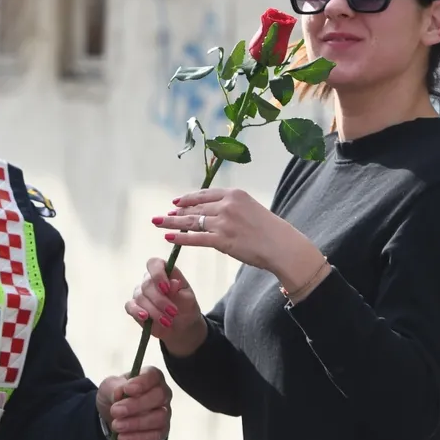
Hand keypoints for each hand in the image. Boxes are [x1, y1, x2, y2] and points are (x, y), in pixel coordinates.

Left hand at [97, 366, 171, 439]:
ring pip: (159, 417)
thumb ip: (113, 387)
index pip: (154, 375)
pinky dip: (137, 438)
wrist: (114, 417)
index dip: (142, 382)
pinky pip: (155, 436)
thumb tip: (119, 393)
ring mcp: (164, 413)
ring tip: (116, 425)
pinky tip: (122, 438)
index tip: (127, 389)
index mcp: (151, 377)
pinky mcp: (161, 432)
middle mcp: (162, 394)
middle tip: (115, 411)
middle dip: (136, 405)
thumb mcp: (108, 387)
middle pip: (159, 396)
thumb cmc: (115, 396)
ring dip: (136, 423)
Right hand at [123, 258, 207, 357]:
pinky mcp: (135, 307)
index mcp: (165, 273)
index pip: (154, 264)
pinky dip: (137, 312)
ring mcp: (141, 294)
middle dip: (160, 300)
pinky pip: (130, 306)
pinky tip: (145, 318)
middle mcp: (150, 281)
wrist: (182, 327)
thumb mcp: (187, 300)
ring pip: (140, 297)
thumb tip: (173, 282)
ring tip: (167, 322)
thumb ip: (178, 291)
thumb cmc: (186, 308)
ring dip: (154, 310)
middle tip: (173, 312)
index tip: (166, 288)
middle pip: (147, 284)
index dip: (158, 274)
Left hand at [154, 188, 327, 294]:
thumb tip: (213, 212)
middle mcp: (227, 205)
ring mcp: (223, 222)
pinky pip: (195, 238)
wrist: (281, 245)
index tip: (176, 202)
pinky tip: (169, 237)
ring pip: (191, 221)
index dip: (187, 198)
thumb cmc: (269, 229)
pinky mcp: (221, 240)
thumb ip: (233, 207)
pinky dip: (180, 237)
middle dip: (176, 212)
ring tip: (158, 223)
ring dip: (172, 222)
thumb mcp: (251, 208)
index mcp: (234, 194)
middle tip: (162, 215)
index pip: (204, 194)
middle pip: (194, 207)